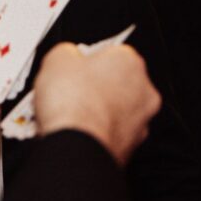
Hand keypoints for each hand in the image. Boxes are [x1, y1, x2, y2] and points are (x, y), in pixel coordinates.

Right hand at [33, 42, 160, 165]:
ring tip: (69, 115)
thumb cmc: (73, 104)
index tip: (74, 69)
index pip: (110, 53)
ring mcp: (141, 123)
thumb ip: (67, 52)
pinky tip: (77, 132)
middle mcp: (144, 91)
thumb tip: (67, 56)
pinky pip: (112, 134)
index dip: (87, 61)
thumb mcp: (57, 58)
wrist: (75, 147)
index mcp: (130, 62)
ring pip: (116, 111)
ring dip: (97, 111)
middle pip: (116, 83)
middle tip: (70, 91)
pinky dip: (97, 133)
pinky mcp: (131, 148)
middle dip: (95, 87)